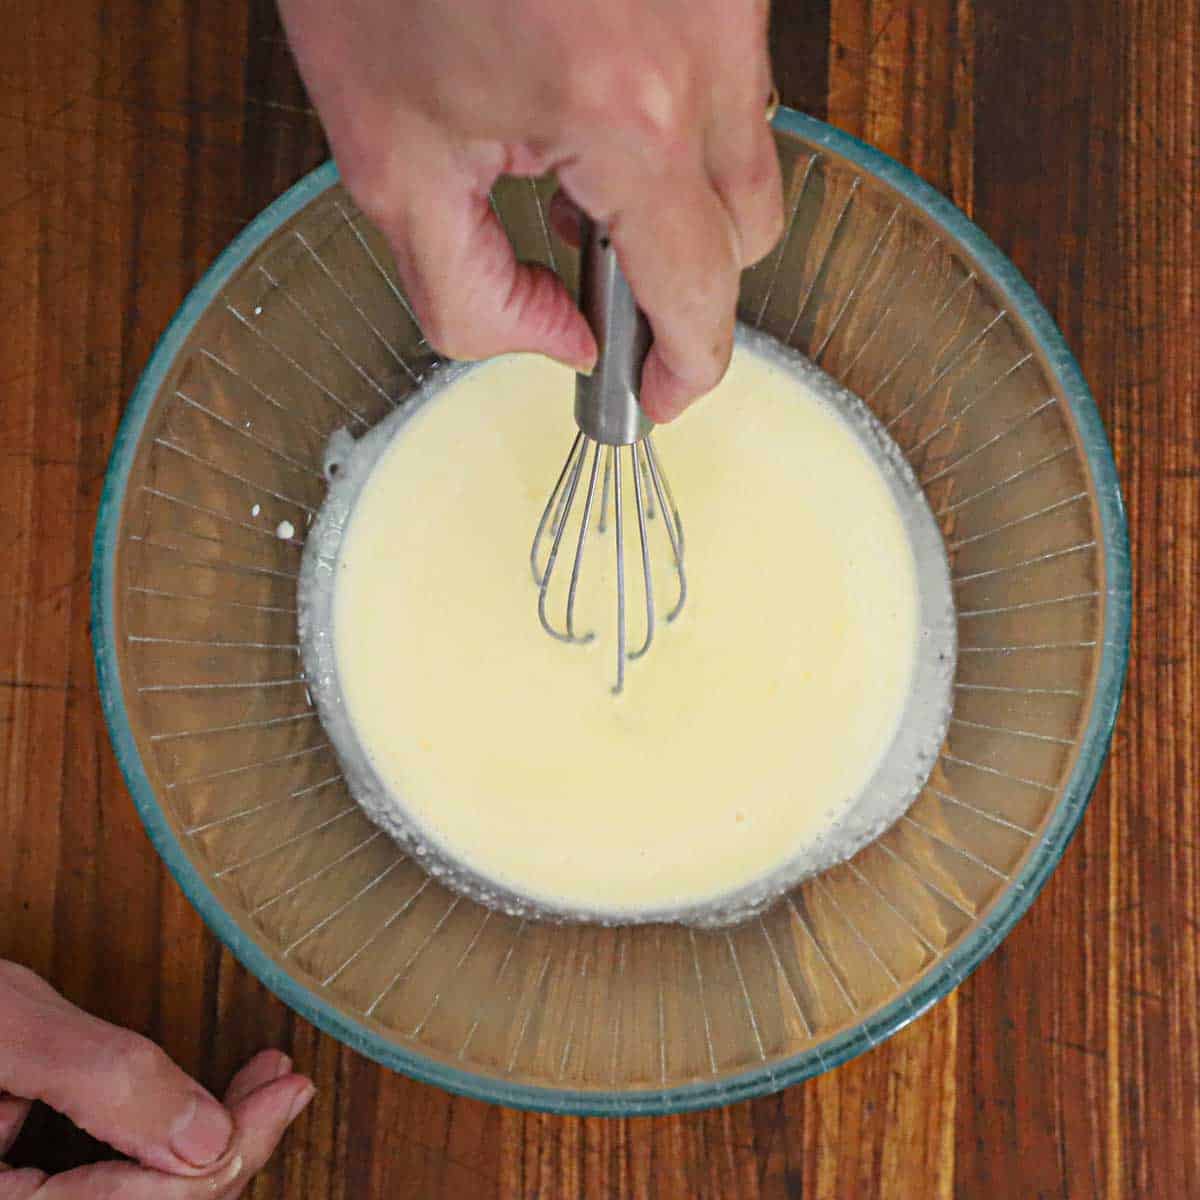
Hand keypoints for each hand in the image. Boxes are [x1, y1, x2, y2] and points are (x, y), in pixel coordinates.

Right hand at [0, 961, 312, 1197]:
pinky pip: (103, 1180)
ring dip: (204, 1146)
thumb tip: (210, 1132)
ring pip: (135, 1196)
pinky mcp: (20, 1183)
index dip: (235, 1149)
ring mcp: (19, 1197)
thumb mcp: (12, 1027)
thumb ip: (104, 1079)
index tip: (287, 1091)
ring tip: (259, 1090)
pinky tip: (196, 1107)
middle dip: (231, 1147)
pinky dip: (157, 1143)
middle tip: (285, 1088)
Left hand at [278, 0, 783, 421]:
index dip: (685, 368)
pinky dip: (673, 130)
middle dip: (678, 284)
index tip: (656, 396)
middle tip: (597, 293)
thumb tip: (559, 339)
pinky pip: (727, 87)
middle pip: (746, 233)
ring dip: (676, 204)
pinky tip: (587, 114)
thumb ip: (470, 294)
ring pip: (747, 159)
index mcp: (625, 113)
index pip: (699, 289)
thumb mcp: (387, 160)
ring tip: (570, 186)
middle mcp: (702, 50)